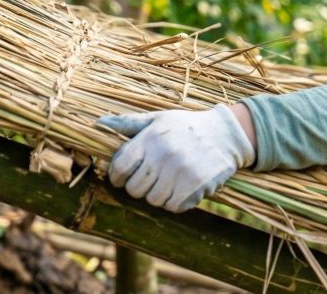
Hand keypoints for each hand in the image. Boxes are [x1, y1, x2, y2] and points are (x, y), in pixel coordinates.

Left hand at [97, 105, 254, 212]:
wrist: (227, 134)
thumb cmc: (187, 127)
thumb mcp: (159, 119)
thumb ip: (129, 123)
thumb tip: (99, 123)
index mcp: (151, 137)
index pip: (119, 168)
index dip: (118, 176)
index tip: (125, 176)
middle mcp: (164, 154)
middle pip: (135, 189)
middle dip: (140, 186)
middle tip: (152, 177)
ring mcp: (181, 171)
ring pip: (153, 200)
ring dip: (158, 194)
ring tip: (169, 181)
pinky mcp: (196, 185)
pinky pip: (173, 206)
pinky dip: (175, 200)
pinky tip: (182, 186)